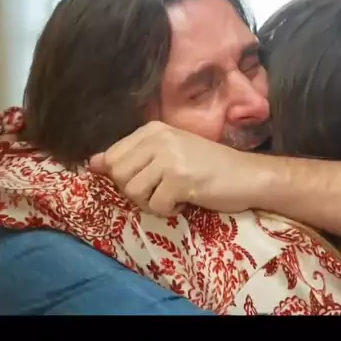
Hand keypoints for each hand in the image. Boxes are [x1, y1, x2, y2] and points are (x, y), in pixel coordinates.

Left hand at [89, 121, 275, 216]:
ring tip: (175, 195)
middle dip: (136, 191)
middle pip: (119, 175)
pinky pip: (156, 205)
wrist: (248, 175)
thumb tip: (92, 163)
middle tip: (162, 190)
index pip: (113, 157)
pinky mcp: (180, 179)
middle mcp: (158, 138)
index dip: (126, 177)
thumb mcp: (168, 154)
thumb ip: (132, 157)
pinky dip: (170, 211)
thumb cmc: (209, 167)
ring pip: (133, 192)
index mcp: (152, 129)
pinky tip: (188, 200)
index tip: (151, 180)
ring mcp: (169, 157)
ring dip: (153, 202)